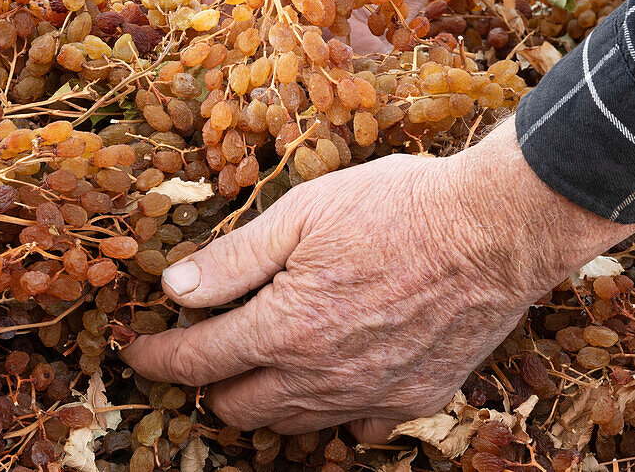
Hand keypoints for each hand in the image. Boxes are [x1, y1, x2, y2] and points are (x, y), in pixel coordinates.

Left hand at [120, 120, 634, 441]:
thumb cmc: (399, 207)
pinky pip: (358, 427)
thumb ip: (235, 258)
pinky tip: (335, 377)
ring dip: (265, 399)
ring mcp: (372, 396)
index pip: (197, 361)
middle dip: (209, 383)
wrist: (495, 229)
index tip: (138, 351)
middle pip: (237, 408)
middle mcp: (321, 378)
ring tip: (262, 365)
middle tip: (206, 350)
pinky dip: (333, 409)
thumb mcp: (304, 212)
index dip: (157, 359)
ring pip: (293, 424)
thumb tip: (175, 289)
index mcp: (284, 329)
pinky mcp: (416, 399)